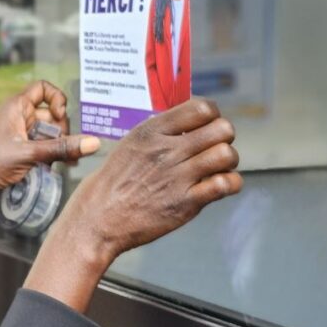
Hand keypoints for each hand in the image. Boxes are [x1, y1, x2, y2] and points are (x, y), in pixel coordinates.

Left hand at [0, 80, 100, 212]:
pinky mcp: (22, 152)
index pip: (43, 88)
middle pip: (52, 115)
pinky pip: (44, 149)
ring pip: (50, 135)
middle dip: (63, 132)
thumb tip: (92, 142)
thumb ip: (62, 148)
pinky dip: (52, 156)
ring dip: (60, 147)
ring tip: (66, 163)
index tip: (60, 116)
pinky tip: (57, 168)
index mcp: (16, 107)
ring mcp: (21, 135)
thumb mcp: (30, 154)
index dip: (56, 99)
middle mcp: (19, 118)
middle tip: (66, 149)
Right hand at [25, 97, 240, 311]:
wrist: (98, 219)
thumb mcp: (130, 144)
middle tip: (212, 148)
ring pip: (228, 154)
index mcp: (151, 131)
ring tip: (215, 168)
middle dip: (223, 138)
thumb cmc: (113, 182)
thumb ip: (159, 132)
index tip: (204, 126)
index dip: (212, 116)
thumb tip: (190, 122)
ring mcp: (177, 177)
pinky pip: (226, 184)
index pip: (202, 107)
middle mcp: (166, 150)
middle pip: (222, 129)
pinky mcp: (186, 203)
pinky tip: (216, 186)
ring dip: (227, 161)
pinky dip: (229, 184)